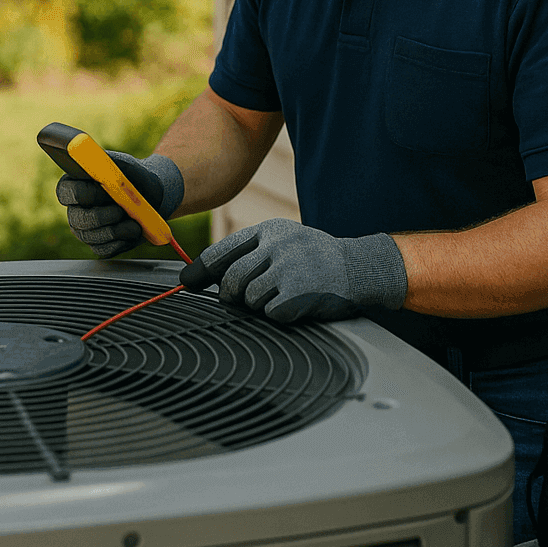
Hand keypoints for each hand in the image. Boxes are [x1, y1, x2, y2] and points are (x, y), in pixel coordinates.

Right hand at [55, 151, 183, 257]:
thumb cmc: (134, 177)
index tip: (105, 190)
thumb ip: (105, 163)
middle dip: (102, 216)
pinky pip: (104, 249)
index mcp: (74, 184)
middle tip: (121, 210)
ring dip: (116, 229)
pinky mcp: (99, 246)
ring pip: (92, 236)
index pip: (65, 192)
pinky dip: (122, 241)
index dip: (84, 193)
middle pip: (78, 219)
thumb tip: (93, 164)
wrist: (152, 196)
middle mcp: (75, 209)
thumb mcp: (122, 165)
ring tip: (134, 220)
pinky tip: (133, 230)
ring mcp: (84, 230)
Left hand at [185, 218, 407, 322]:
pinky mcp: (299, 292)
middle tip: (242, 299)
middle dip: (231, 294)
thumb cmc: (315, 258)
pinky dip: (279, 314)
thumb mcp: (284, 242)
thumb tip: (207, 275)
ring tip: (280, 296)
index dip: (201, 269)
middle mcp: (276, 246)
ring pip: (248, 298)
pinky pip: (270, 312)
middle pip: (231, 279)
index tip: (188, 282)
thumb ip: (251, 254)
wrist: (359, 267)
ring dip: (259, 304)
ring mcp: (288, 268)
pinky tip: (295, 305)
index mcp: (268, 231)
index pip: (222, 251)